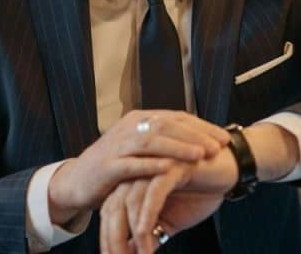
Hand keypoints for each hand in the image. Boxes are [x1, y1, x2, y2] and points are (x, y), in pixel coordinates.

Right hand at [48, 110, 229, 226]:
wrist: (77, 182)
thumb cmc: (116, 167)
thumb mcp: (141, 149)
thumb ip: (164, 142)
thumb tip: (200, 141)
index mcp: (140, 120)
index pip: (177, 118)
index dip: (202, 127)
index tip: (224, 138)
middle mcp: (129, 127)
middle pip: (168, 125)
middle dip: (196, 136)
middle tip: (218, 146)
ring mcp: (117, 145)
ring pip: (152, 141)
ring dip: (179, 147)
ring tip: (201, 156)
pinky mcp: (107, 166)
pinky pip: (131, 164)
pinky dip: (151, 165)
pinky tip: (170, 169)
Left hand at [101, 153, 233, 253]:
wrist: (231, 170)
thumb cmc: (201, 190)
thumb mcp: (173, 219)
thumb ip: (152, 233)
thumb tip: (134, 252)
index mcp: (134, 182)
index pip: (109, 212)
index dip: (108, 238)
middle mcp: (139, 172)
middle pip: (113, 207)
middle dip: (113, 238)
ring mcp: (153, 167)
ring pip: (129, 201)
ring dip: (130, 232)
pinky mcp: (171, 166)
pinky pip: (153, 192)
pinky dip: (146, 215)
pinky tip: (144, 234)